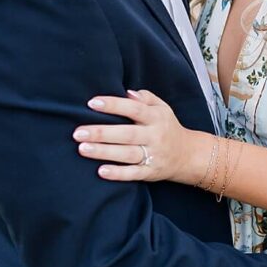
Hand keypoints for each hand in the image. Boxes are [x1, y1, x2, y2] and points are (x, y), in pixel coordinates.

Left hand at [73, 89, 195, 181]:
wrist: (187, 155)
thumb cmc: (167, 127)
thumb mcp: (163, 108)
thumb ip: (145, 98)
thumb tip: (127, 93)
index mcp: (156, 117)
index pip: (134, 109)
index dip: (113, 105)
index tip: (92, 103)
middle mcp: (155, 136)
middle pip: (127, 134)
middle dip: (101, 133)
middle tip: (78, 132)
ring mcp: (153, 155)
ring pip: (127, 154)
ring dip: (104, 152)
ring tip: (82, 149)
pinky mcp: (150, 172)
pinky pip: (133, 174)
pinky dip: (118, 173)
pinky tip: (101, 171)